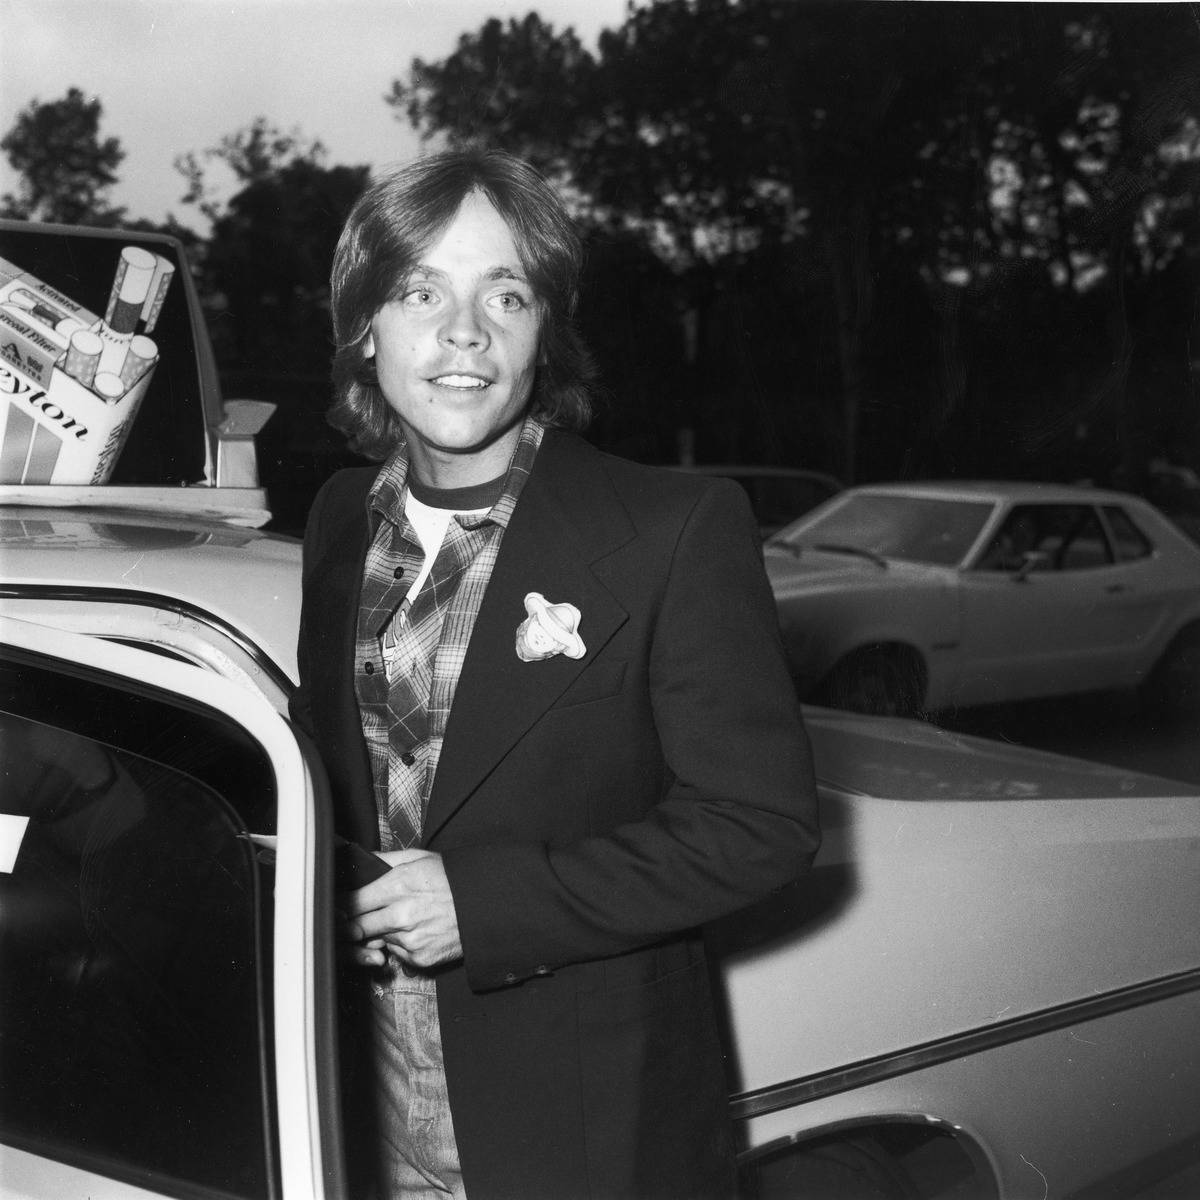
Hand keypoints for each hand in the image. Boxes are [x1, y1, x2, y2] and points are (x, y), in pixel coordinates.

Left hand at [340, 850, 461, 970]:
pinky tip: (414, 930)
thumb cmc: (452, 879)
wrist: (484, 905)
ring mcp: (410, 939)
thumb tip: (361, 859)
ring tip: (400, 917)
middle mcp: (402, 915)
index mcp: (398, 886)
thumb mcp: (420, 858)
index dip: (344, 904)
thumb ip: (385, 859)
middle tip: (358, 916)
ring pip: (376, 939)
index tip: (342, 904)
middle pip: (358, 926)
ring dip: (380, 931)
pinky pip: (395, 952)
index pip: (354, 902)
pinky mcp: (419, 957)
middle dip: (355, 921)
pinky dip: (399, 943)